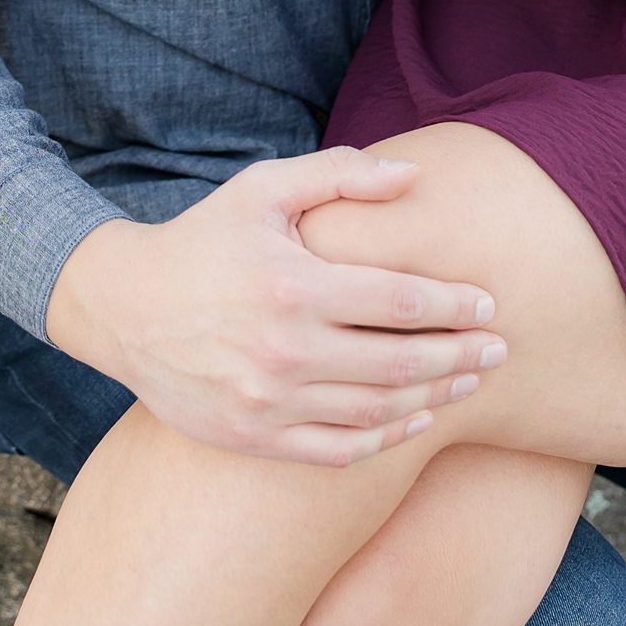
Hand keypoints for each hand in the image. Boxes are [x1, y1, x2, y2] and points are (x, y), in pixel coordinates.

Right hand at [44, 147, 507, 466]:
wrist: (126, 308)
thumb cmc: (205, 238)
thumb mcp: (264, 190)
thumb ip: (340, 175)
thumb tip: (413, 175)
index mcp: (294, 284)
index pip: (399, 300)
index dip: (454, 304)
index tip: (488, 304)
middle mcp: (284, 350)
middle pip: (400, 363)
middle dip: (460, 356)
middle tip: (499, 350)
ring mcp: (269, 402)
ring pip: (376, 412)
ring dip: (433, 398)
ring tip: (468, 382)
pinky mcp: (254, 437)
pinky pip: (336, 451)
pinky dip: (384, 440)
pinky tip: (415, 420)